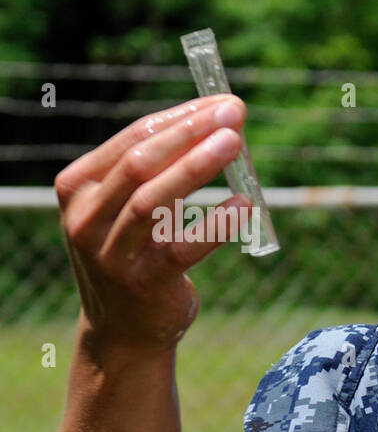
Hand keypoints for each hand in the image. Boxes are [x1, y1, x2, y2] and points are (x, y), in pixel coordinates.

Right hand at [54, 94, 251, 358]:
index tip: (223, 102)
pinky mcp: (142, 282)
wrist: (125, 329)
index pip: (133, 138)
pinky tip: (244, 205)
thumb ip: (162, 170)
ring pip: (152, 200)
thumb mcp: (131, 208)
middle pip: (140, 162)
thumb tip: (223, 121)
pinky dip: (215, 224)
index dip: (181, 117)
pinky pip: (181, 247)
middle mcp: (87, 217)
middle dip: (190, 133)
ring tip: (236, 143)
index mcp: (80, 186)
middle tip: (235, 113)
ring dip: (197, 167)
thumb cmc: (137, 255)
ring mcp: (109, 252)